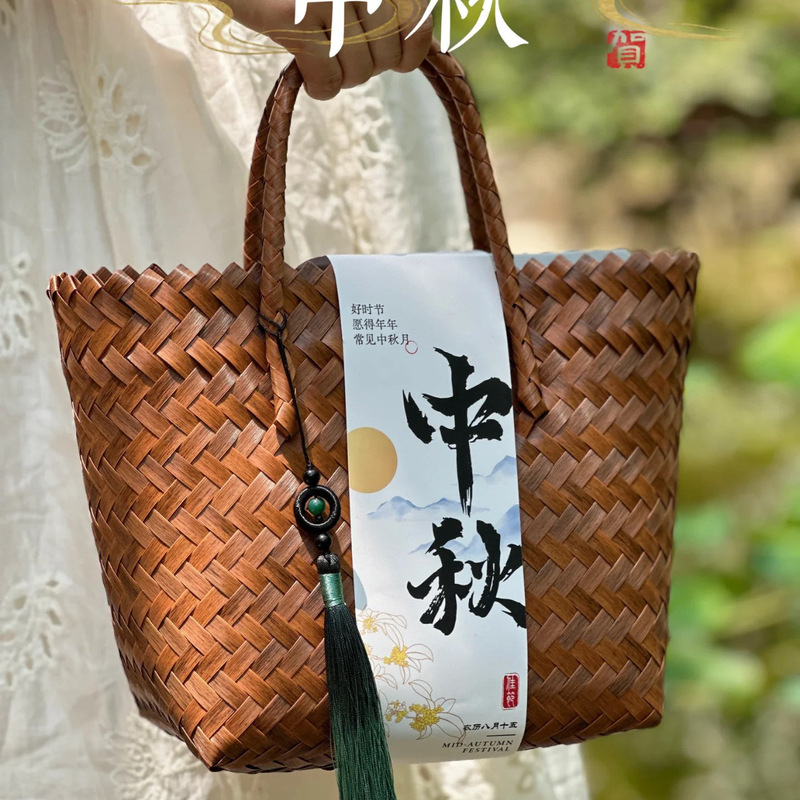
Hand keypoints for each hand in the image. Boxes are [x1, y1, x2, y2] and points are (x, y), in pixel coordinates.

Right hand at [223, 1, 433, 99]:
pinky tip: (308, 78)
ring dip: (340, 77)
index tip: (394, 59)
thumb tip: (414, 50)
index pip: (418, 24)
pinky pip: (327, 79)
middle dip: (366, 66)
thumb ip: (384, 7)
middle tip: (340, 53)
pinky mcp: (296, 18)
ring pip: (358, 71)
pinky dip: (320, 88)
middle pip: (386, 56)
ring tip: (321, 58)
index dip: (409, 52)